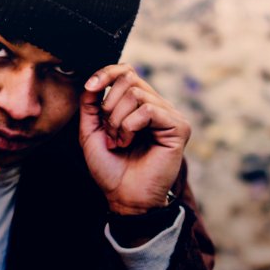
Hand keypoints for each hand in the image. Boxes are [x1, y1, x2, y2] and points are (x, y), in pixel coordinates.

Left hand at [79, 64, 190, 214]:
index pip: (126, 72)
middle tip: (109, 132)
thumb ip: (89, 104)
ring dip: (117, 120)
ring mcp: (170, 115)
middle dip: (109, 105)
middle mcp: (156, 106)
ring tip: (119, 141)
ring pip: (136, 94)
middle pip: (129, 78)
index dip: (106, 73)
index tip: (90, 87)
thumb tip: (92, 80)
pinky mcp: (179, 127)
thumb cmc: (109, 167)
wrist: (123, 197)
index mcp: (138, 105)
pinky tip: (129, 142)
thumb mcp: (91, 131)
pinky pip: (149, 110)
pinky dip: (131, 125)